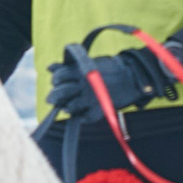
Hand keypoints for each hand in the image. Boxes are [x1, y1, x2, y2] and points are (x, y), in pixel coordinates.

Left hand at [45, 41, 179, 118]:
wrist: (132, 78)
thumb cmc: (109, 70)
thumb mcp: (88, 63)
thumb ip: (69, 67)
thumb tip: (50, 67)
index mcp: (82, 71)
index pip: (59, 76)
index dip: (56, 79)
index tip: (58, 81)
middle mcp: (84, 85)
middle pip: (61, 92)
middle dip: (55, 95)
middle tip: (53, 99)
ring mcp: (91, 99)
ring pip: (69, 107)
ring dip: (67, 107)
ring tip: (69, 105)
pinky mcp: (98, 112)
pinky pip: (82, 119)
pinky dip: (79, 117)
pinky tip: (80, 113)